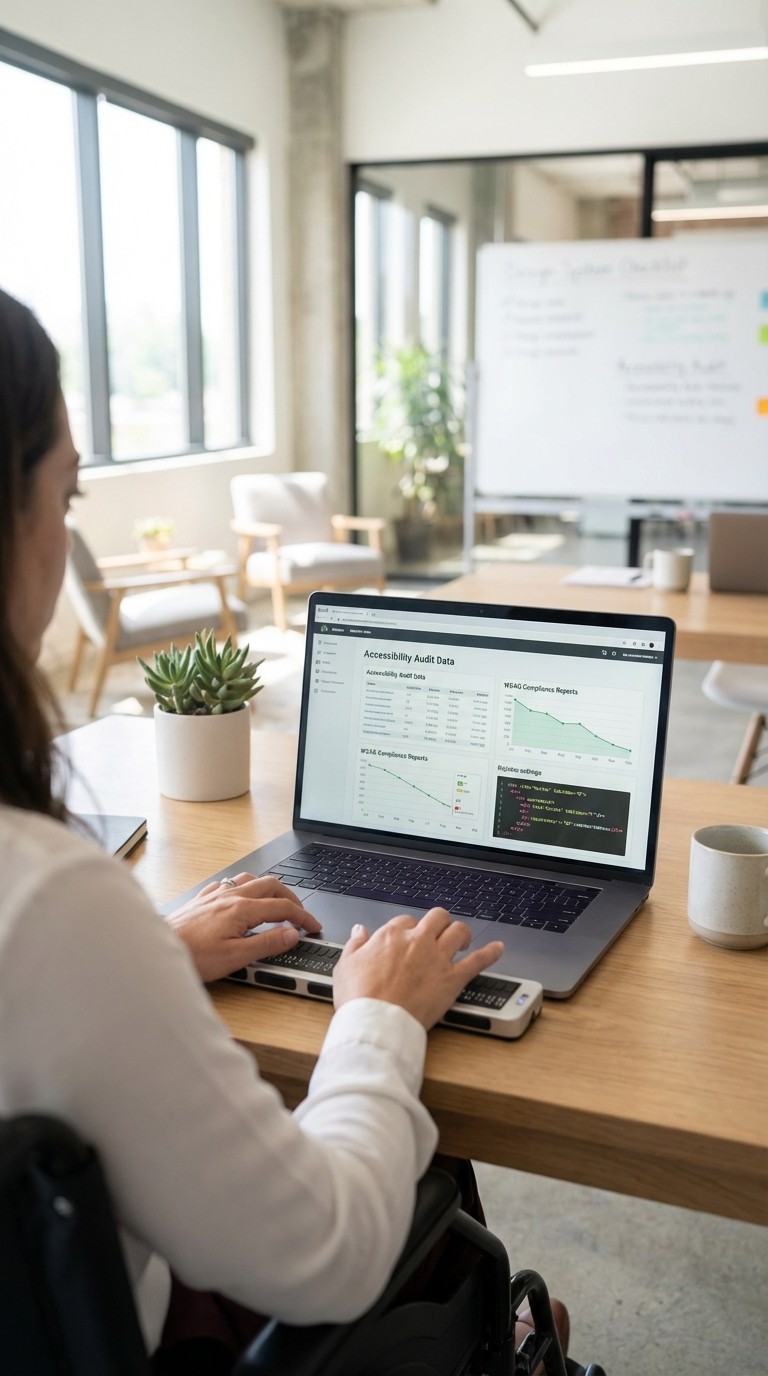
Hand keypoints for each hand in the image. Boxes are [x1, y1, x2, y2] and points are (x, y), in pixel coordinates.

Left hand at [167, 873, 321, 982]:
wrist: (159, 950)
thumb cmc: (193, 955)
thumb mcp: (236, 956)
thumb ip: (267, 943)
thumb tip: (292, 934)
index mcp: (242, 909)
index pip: (283, 908)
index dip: (303, 917)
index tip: (313, 927)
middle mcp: (230, 895)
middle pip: (271, 886)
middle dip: (291, 898)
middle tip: (299, 915)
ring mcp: (215, 894)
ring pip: (250, 879)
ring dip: (268, 889)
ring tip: (275, 903)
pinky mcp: (203, 899)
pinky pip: (229, 884)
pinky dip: (244, 888)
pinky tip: (241, 899)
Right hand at [333, 907, 503, 1029]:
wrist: (376, 1023)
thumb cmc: (360, 999)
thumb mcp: (345, 966)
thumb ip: (355, 944)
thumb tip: (359, 930)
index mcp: (391, 936)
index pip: (405, 921)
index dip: (409, 929)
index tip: (409, 939)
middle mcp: (417, 942)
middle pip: (436, 917)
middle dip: (439, 922)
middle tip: (439, 932)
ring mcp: (437, 958)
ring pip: (458, 931)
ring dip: (462, 933)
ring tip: (462, 940)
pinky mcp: (452, 979)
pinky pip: (478, 961)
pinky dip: (490, 953)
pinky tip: (498, 949)